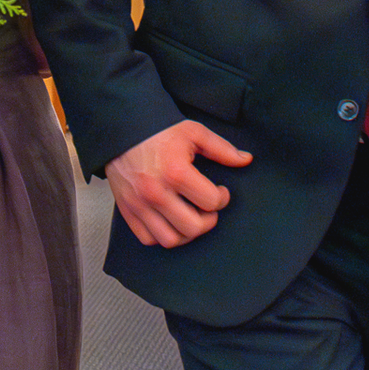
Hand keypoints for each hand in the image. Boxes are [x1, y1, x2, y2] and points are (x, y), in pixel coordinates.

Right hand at [105, 120, 252, 247]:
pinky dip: (163, 236)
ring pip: (171, 239)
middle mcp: (156, 193)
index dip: (222, 198)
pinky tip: (171, 221)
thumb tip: (246, 160)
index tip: (220, 191)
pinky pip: (148, 239)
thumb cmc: (159, 131)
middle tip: (208, 208)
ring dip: (187, 233)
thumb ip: (222, 149)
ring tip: (191, 217)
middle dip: (208, 220)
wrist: (122, 130)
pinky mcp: (127, 210)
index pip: (211, 202)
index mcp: (176, 172)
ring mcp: (139, 204)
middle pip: (193, 227)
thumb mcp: (194, 133)